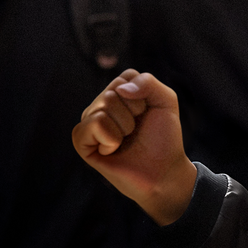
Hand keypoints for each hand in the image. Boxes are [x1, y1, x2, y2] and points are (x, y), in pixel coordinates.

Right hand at [72, 69, 197, 225]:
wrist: (162, 171)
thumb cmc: (163, 137)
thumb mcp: (165, 101)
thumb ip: (148, 82)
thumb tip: (121, 89)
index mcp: (119, 92)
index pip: (126, 76)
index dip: (145, 95)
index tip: (148, 112)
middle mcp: (101, 104)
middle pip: (114, 91)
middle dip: (134, 112)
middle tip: (136, 130)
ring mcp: (89, 122)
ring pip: (104, 106)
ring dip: (124, 126)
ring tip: (126, 140)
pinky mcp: (82, 142)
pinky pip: (92, 125)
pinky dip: (110, 138)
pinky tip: (113, 149)